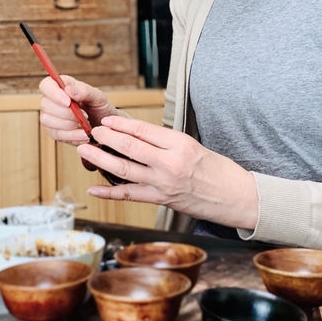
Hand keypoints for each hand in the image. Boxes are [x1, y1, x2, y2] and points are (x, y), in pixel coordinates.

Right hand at [38, 75, 119, 144]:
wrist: (105, 126)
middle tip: (84, 116)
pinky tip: (83, 134)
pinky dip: (72, 136)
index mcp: (62, 85)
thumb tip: (68, 90)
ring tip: (84, 125)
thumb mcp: (97, 97)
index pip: (46, 84)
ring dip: (69, 125)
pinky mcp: (54, 132)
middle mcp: (52, 100)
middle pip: (45, 104)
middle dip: (65, 113)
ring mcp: (50, 117)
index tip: (68, 102)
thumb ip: (84, 91)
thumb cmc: (99, 107)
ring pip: (48, 121)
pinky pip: (56, 135)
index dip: (53, 93)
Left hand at [77, 115, 258, 230]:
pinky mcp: (160, 200)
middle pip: (130, 147)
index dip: (121, 123)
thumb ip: (165, 141)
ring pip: (124, 170)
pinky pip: (129, 195)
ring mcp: (163, 184)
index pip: (143, 130)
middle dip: (107, 137)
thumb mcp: (193, 145)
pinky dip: (109, 192)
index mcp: (179, 144)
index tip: (107, 120)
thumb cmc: (217, 170)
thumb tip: (136, 134)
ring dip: (101, 159)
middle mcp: (169, 163)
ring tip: (86, 150)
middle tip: (93, 131)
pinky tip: (93, 188)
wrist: (235, 197)